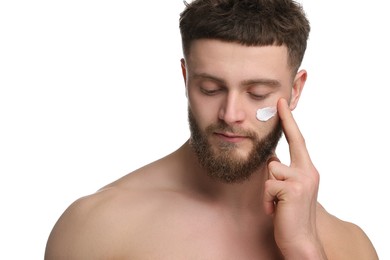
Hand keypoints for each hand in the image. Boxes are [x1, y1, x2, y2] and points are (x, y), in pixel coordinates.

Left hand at [263, 98, 326, 258]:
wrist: (300, 240)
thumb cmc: (290, 213)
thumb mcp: (289, 189)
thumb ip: (282, 171)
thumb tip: (270, 157)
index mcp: (307, 169)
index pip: (297, 140)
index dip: (289, 120)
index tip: (281, 101)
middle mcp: (308, 171)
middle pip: (282, 152)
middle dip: (278, 149)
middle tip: (280, 130)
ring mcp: (302, 179)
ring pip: (270, 170)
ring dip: (268, 190)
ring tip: (277, 204)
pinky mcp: (293, 189)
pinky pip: (268, 186)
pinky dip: (267, 200)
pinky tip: (275, 210)